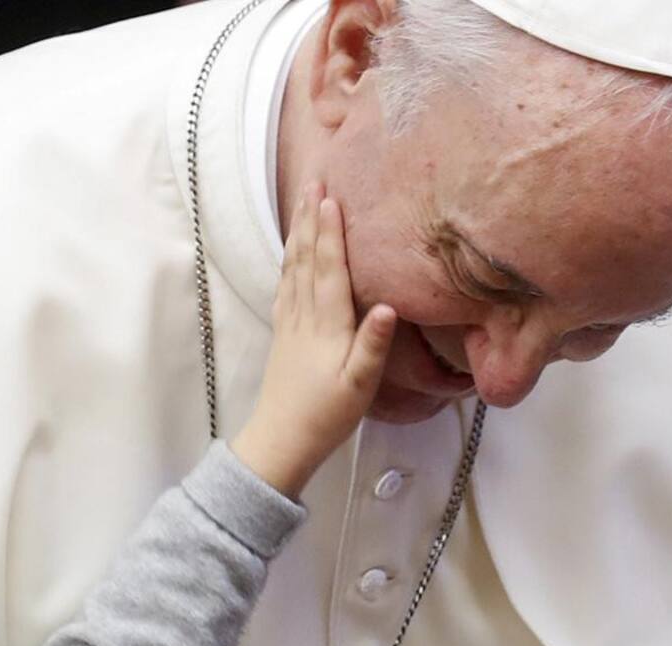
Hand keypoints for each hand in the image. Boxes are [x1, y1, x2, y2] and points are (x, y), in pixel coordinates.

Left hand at [232, 183, 396, 498]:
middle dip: (311, 218)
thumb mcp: (359, 386)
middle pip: (307, 258)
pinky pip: (285, 285)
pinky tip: (290, 250)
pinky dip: (289, 259)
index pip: (329, 269)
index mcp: (326, 325)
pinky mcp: (284, 332)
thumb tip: (390, 306)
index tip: (332, 196)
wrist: (282, 439)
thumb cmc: (327, 414)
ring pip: (293, 267)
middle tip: (313, 180)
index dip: (331, 232)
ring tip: (301, 201)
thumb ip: (373, 345)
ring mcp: (290, 322)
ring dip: (298, 231)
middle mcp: (304, 316)